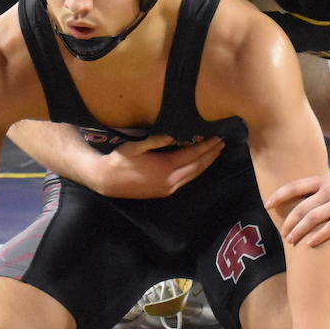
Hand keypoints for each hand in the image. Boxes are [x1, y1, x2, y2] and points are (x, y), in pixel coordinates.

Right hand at [91, 135, 223, 198]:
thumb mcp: (135, 146)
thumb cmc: (119, 160)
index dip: (206, 146)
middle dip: (211, 155)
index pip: (192, 155)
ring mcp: (168, 188)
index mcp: (165, 167)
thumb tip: (172, 136)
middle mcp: (171, 180)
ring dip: (206, 164)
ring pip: (193, 175)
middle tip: (222, 144)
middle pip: (197, 166)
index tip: (217, 138)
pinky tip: (199, 166)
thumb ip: (154, 141)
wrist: (107, 181)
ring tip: (215, 154)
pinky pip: (186, 180)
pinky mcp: (164, 192)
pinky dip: (196, 172)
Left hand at [267, 170, 329, 246]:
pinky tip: (310, 244)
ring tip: (291, 241)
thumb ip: (322, 190)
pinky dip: (318, 236)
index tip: (267, 205)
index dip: (279, 195)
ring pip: (313, 218)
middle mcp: (329, 190)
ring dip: (299, 231)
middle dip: (289, 222)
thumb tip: (306, 203)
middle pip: (301, 207)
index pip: (295, 186)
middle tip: (282, 233)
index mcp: (323, 181)